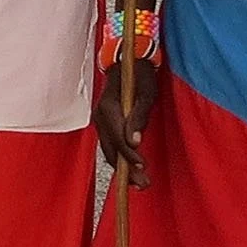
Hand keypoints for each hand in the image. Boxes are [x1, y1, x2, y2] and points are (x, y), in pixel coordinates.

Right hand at [94, 58, 158, 189]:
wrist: (128, 62)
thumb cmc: (141, 76)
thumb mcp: (147, 92)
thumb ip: (140, 116)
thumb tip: (135, 141)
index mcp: (108, 107)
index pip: (118, 138)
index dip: (130, 154)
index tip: (143, 166)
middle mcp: (100, 116)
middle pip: (111, 149)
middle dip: (127, 169)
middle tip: (143, 185)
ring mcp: (100, 121)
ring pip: (108, 150)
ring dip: (123, 168)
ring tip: (139, 184)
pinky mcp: (105, 124)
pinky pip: (109, 145)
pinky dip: (119, 158)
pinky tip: (130, 170)